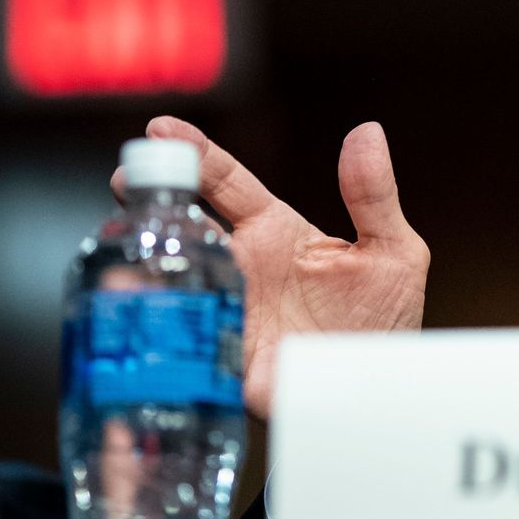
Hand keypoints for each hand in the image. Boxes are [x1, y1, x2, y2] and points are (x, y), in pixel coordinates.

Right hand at [113, 117, 429, 419]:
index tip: (161, 128)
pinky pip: (183, 347)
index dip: (196, 155)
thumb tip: (368, 132)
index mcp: (275, 233)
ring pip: (171, 281)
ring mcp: (228, 314)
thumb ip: (374, 196)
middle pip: (184, 225)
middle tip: (129, 182)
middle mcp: (241, 268)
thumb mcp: (392, 252)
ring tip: (126, 250)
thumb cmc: (383, 319)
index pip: (226, 184)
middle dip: (150, 201)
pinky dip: (160, 332)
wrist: (382, 390)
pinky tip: (145, 318)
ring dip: (143, 265)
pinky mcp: (226, 365)